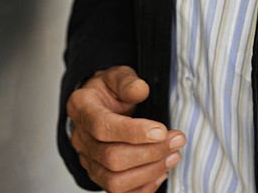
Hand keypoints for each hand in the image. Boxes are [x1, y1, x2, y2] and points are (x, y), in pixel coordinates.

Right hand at [67, 65, 185, 192]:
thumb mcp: (117, 75)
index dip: (133, 132)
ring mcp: (88, 161)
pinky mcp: (99, 176)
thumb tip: (141, 90)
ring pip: (115, 181)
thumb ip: (127, 81)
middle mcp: (81, 139)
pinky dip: (143, 188)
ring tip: (173, 155)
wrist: (98, 103)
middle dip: (150, 153)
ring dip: (149, 172)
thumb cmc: (109, 89)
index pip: (103, 127)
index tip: (161, 130)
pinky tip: (161, 172)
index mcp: (82, 108)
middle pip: (112, 158)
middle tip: (176, 140)